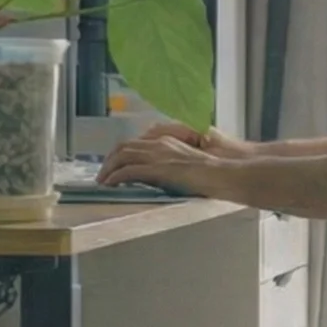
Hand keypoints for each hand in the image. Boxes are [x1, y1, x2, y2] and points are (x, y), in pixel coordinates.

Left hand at [98, 124, 251, 183]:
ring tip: (102, 182)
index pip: (135, 143)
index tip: (114, 165)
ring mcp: (158, 155)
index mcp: (167, 141)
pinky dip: (116, 177)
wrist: (224, 174)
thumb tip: (157, 176)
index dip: (120, 153)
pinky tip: (110, 185)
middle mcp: (159, 144)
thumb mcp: (188, 163)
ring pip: (122, 156)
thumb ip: (171, 164)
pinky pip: (129, 171)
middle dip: (109, 160)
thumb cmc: (213, 172)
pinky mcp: (158, 169)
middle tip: (102, 175)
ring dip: (108, 168)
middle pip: (123, 146)